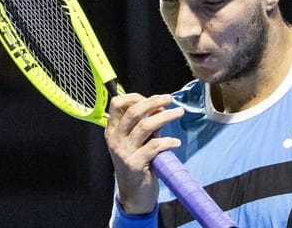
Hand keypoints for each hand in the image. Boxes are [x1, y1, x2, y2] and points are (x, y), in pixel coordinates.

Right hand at [105, 93, 183, 214]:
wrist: (133, 194)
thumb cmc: (137, 163)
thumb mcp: (137, 142)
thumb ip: (146, 124)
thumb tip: (159, 108)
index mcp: (112, 130)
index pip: (117, 104)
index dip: (135, 97)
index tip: (153, 98)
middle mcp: (115, 139)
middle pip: (133, 112)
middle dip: (153, 102)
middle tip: (170, 99)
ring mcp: (124, 152)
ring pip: (145, 125)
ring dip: (165, 117)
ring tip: (179, 113)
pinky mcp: (135, 164)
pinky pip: (154, 146)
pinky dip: (168, 141)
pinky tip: (176, 142)